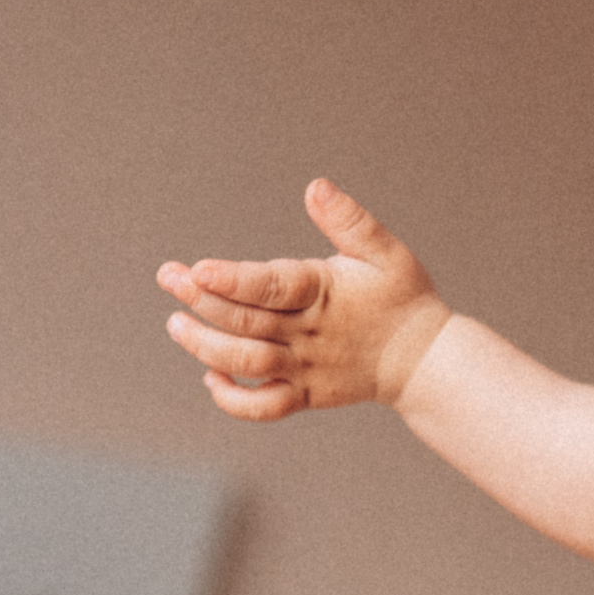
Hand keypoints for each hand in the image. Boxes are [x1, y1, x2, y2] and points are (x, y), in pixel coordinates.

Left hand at [159, 179, 454, 420]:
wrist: (424, 361)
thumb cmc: (402, 298)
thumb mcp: (386, 251)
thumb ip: (349, 221)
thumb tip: (315, 186)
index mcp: (324, 293)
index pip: (272, 286)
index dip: (233, 280)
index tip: (197, 269)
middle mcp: (309, 333)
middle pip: (246, 321)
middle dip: (201, 301)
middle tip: (169, 277)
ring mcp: (305, 367)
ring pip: (248, 363)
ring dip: (206, 347)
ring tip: (175, 325)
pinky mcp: (306, 394)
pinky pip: (265, 407)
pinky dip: (234, 400)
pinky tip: (210, 377)